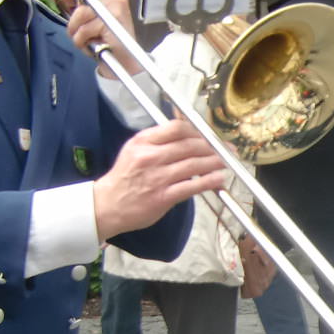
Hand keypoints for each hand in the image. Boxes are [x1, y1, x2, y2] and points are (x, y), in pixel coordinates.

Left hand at [50, 0, 137, 69]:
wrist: (125, 59)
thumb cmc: (107, 34)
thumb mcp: (92, 12)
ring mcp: (115, 7)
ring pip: (79, 10)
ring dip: (74, 27)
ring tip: (85, 36)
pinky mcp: (111, 24)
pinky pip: (82, 30)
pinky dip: (81, 40)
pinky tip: (91, 44)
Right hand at [92, 119, 229, 239]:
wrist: (107, 205)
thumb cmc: (124, 178)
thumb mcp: (134, 150)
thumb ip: (158, 140)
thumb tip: (188, 134)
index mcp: (143, 142)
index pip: (177, 128)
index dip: (198, 131)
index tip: (209, 136)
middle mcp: (150, 157)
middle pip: (190, 145)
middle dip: (212, 147)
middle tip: (225, 149)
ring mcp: (157, 177)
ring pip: (194, 164)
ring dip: (215, 162)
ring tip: (226, 162)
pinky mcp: (163, 197)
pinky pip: (192, 186)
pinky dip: (209, 181)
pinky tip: (219, 178)